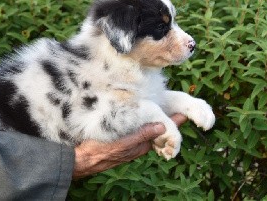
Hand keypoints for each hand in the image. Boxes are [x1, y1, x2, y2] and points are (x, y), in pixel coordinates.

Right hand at [73, 113, 187, 178]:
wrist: (83, 160)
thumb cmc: (101, 151)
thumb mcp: (123, 143)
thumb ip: (142, 135)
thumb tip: (162, 127)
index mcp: (141, 145)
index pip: (163, 132)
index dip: (173, 122)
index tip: (184, 112)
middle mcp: (138, 144)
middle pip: (157, 130)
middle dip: (166, 119)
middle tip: (174, 106)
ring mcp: (130, 142)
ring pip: (147, 129)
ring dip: (154, 119)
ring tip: (160, 107)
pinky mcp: (122, 139)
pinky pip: (137, 130)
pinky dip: (142, 121)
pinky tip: (139, 114)